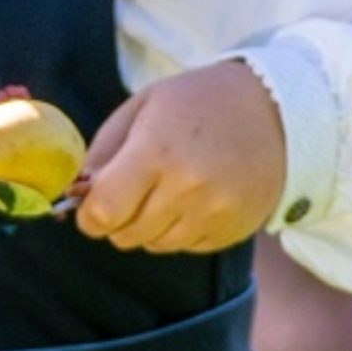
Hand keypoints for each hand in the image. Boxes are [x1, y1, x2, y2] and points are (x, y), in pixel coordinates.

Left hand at [72, 59, 286, 254]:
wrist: (277, 109)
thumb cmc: (198, 102)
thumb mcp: (142, 107)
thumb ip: (102, 152)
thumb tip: (74, 194)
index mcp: (156, 152)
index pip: (103, 213)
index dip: (88, 215)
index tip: (92, 204)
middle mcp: (187, 188)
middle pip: (124, 235)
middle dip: (117, 218)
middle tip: (133, 188)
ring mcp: (214, 213)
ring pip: (153, 245)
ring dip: (149, 224)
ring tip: (169, 185)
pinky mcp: (232, 230)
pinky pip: (185, 247)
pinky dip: (180, 228)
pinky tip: (196, 195)